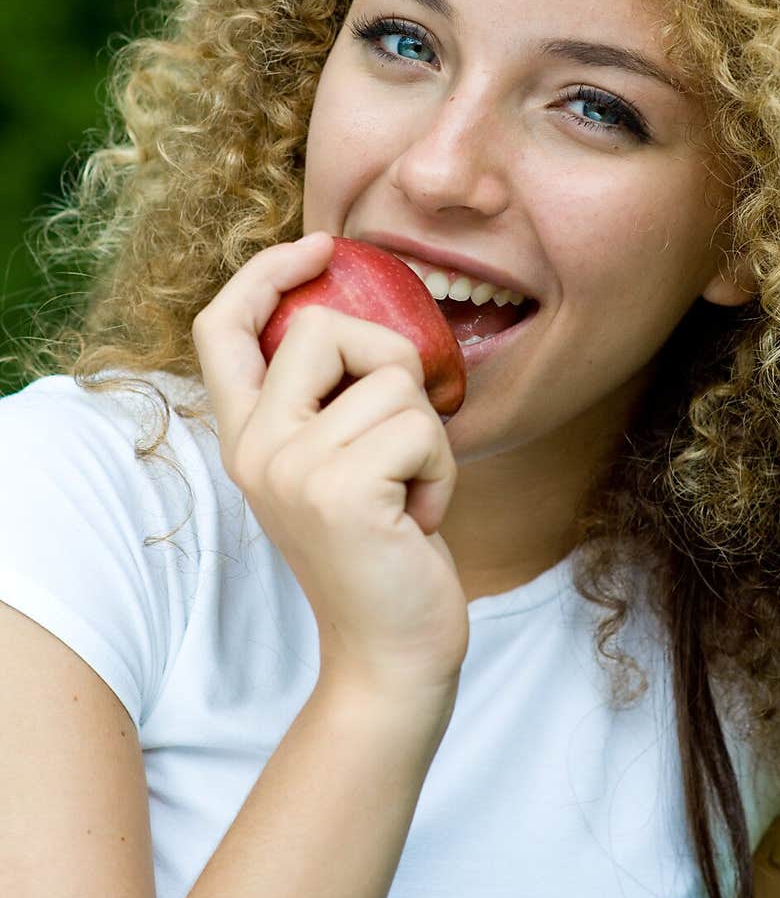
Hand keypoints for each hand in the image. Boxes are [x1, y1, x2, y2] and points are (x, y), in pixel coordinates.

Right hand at [192, 233, 468, 701]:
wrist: (392, 652)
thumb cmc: (382, 550)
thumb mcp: (337, 466)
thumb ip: (330, 400)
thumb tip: (366, 319)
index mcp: (247, 436)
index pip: (221, 327)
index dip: (265, 272)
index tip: (324, 246)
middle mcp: (254, 447)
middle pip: (324, 326)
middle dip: (389, 364)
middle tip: (399, 438)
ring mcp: (289, 468)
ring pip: (392, 378)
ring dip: (427, 436)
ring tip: (407, 495)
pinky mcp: (339, 491)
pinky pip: (420, 427)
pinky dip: (441, 469)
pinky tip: (418, 519)